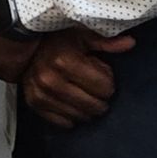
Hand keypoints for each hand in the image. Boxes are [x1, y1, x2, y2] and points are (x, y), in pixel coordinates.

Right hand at [20, 26, 136, 128]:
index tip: (100, 72)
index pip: (105, 87)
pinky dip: (70, 116)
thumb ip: (105, 41)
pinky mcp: (34, 103)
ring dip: (86, 108)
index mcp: (64, 61)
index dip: (107, 80)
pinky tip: (70, 102)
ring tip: (82, 92)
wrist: (25, 46)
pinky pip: (63, 122)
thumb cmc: (58, 40)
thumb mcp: (81, 35)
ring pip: (80, 116)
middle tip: (93, 85)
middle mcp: (50, 79)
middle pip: (94, 105)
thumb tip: (130, 42)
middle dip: (99, 97)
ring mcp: (41, 93)